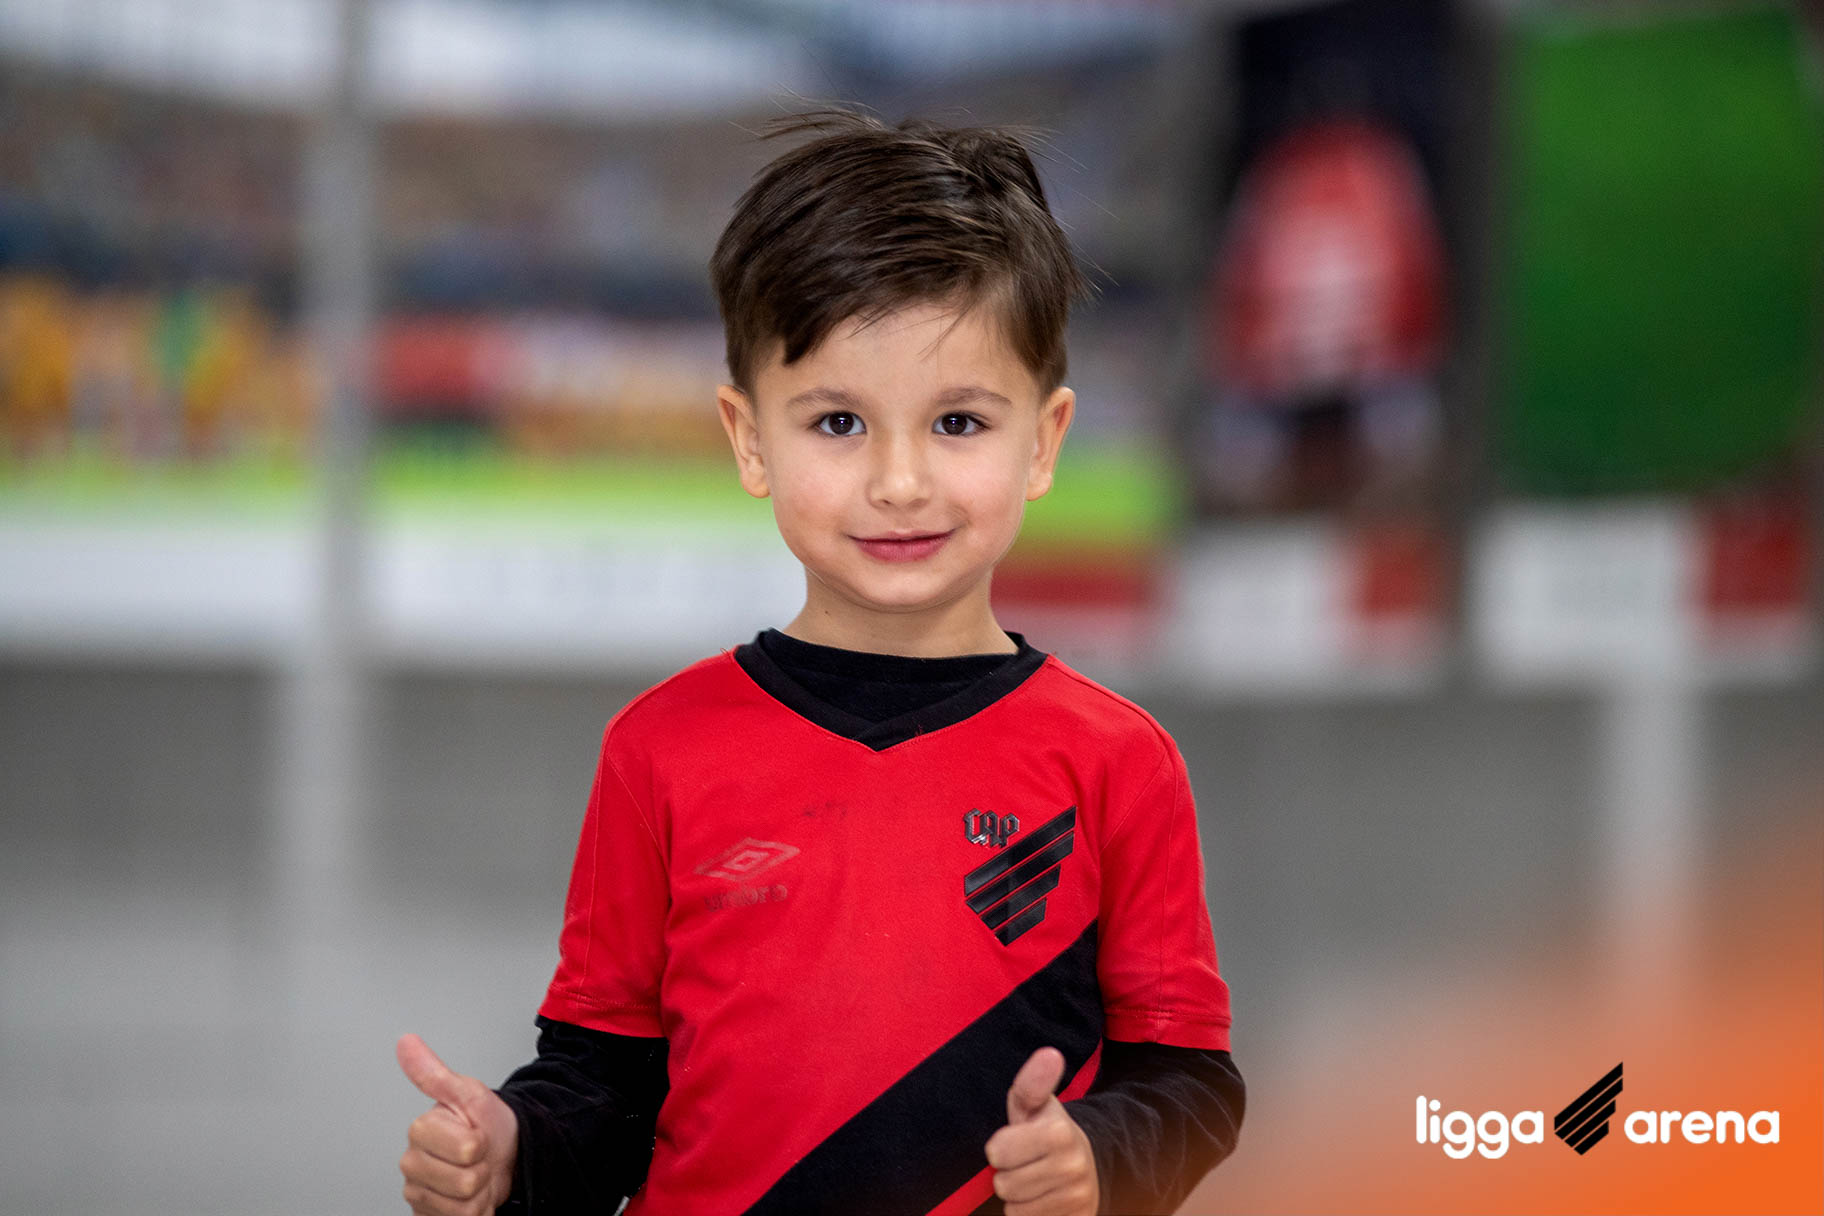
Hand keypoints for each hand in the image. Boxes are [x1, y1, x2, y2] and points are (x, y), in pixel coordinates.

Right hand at [396, 1033, 518, 1215]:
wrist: (503, 1152)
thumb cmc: (486, 1122)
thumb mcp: (468, 1093)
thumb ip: (433, 1073)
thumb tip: (406, 1042)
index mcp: (420, 1132)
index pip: (467, 1149)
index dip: (481, 1142)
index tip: (476, 1133)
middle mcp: (412, 1164)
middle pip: (464, 1182)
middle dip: (482, 1170)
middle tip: (478, 1157)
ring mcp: (419, 1193)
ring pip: (462, 1206)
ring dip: (480, 1193)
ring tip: (475, 1175)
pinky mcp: (427, 1215)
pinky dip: (476, 1212)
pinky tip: (471, 1198)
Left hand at [984, 1046, 1099, 1215]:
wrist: (1087, 1166)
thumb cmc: (1047, 1132)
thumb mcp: (1036, 1105)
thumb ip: (1033, 1081)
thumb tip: (1050, 1053)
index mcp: (1060, 1132)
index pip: (997, 1152)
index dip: (999, 1148)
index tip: (1014, 1141)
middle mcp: (1073, 1167)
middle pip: (1004, 1185)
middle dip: (1007, 1174)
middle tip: (1025, 1163)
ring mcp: (1076, 1198)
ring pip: (1015, 1209)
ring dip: (1017, 1198)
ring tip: (1033, 1181)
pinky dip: (1029, 1214)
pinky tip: (1041, 1200)